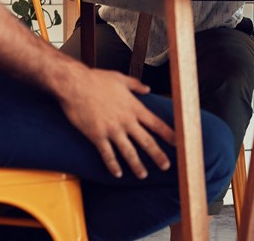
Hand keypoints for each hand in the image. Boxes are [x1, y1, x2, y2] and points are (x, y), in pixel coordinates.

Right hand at [57, 67, 174, 178]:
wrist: (74, 84)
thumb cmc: (96, 79)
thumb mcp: (120, 78)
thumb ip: (136, 85)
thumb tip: (148, 88)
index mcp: (134, 107)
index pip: (156, 124)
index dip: (168, 134)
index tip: (178, 143)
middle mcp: (126, 120)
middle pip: (146, 141)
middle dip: (158, 155)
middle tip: (166, 166)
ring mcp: (112, 130)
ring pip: (129, 152)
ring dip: (137, 165)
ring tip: (143, 175)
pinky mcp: (97, 136)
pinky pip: (107, 154)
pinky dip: (113, 165)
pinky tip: (117, 174)